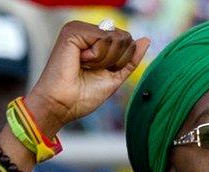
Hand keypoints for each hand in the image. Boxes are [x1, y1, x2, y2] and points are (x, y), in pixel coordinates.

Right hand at [24, 21, 149, 135]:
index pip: (128, 42)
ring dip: (106, 60)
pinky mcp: (73, 31)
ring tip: (85, 66)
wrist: (63, 105)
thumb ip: (130, 58)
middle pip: (125, 38)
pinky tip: (81, 61)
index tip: (100, 72)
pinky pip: (105, 38)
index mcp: (95, 40)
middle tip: (93, 70)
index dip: (122, 62)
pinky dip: (98, 56)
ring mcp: (79, 29)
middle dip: (116, 60)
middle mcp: (87, 31)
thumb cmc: (83, 95)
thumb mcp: (115, 75)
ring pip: (117, 38)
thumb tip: (146, 39)